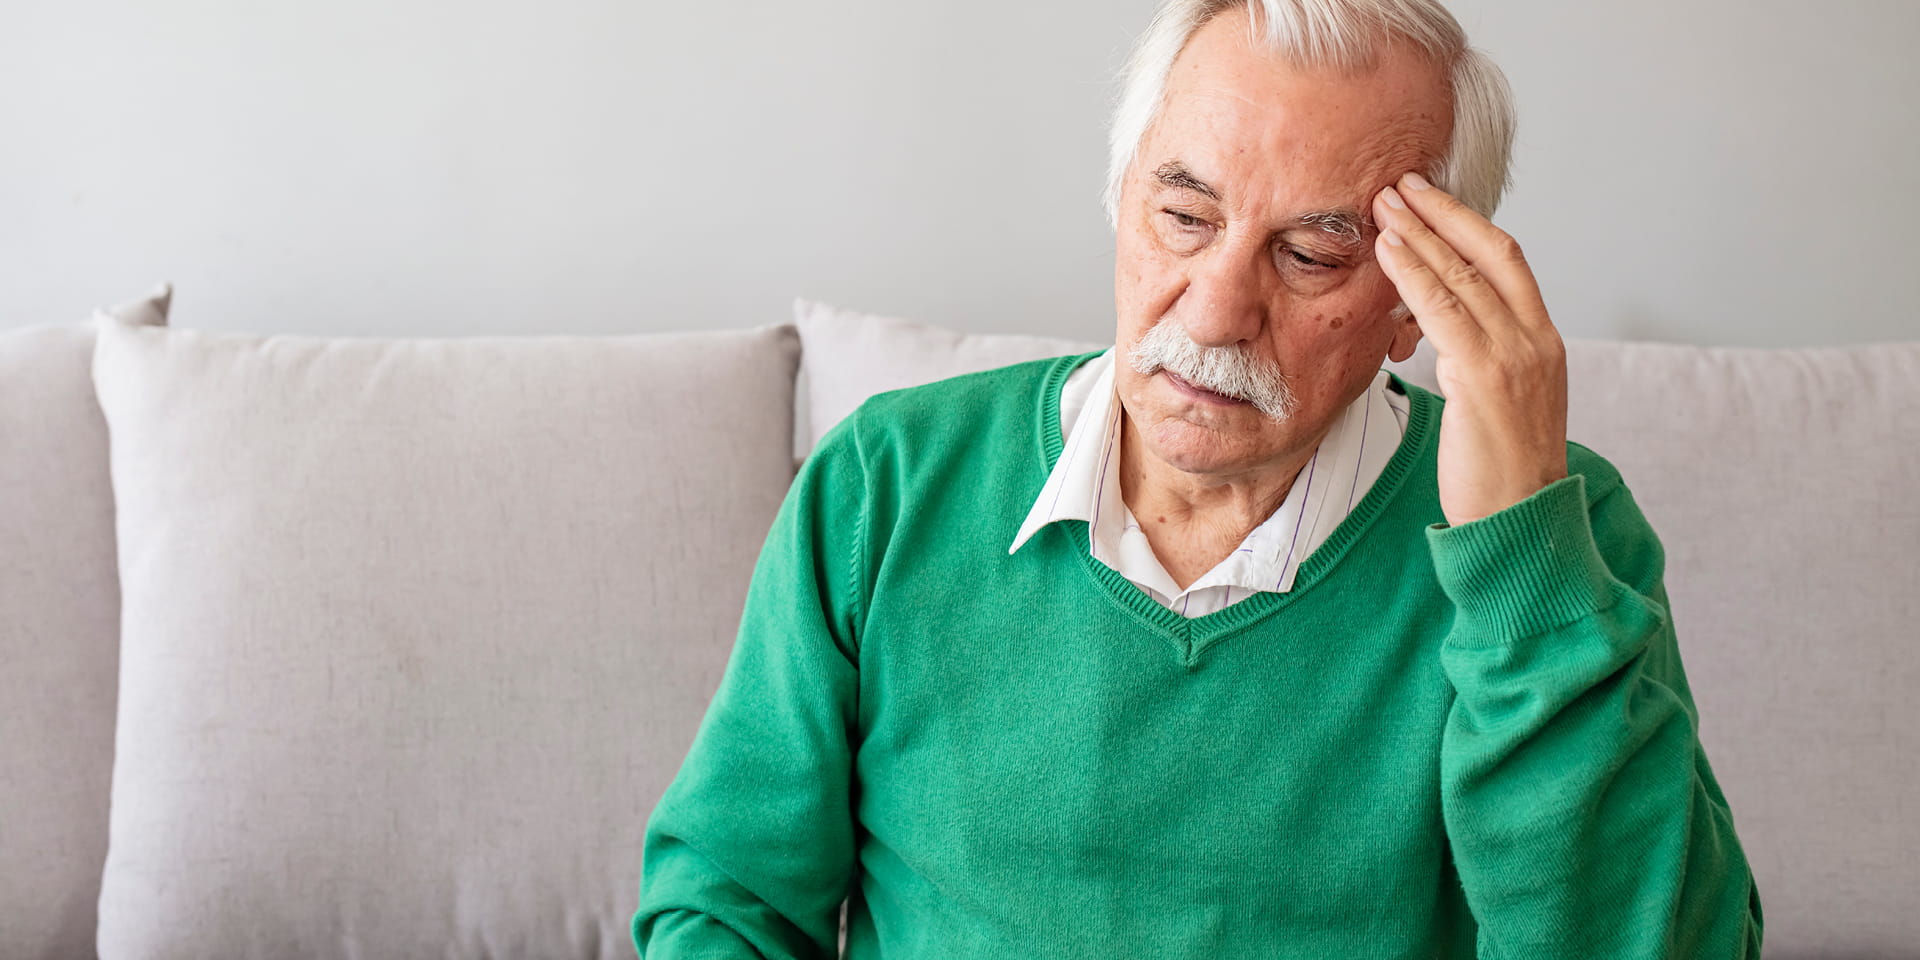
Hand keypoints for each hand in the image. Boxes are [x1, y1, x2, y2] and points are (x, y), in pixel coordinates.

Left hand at [1371, 172, 1568, 526]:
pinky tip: (1389, 253)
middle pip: (1489, 253)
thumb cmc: (1500, 470)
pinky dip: (1415, 275)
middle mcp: (1535, 340)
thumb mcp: (1498, 400)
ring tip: (1384, 206)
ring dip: (1421, 235)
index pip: (1508, 260)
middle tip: (1399, 183)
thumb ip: (1477, 357)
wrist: (1521, 521)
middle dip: (1442, 213)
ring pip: (1465, 276)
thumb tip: (1436, 328)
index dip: (1467, 222)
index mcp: (1542, 340)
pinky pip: (1446, 312)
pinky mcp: (1486, 379)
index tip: (1430, 197)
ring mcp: (1515, 357)